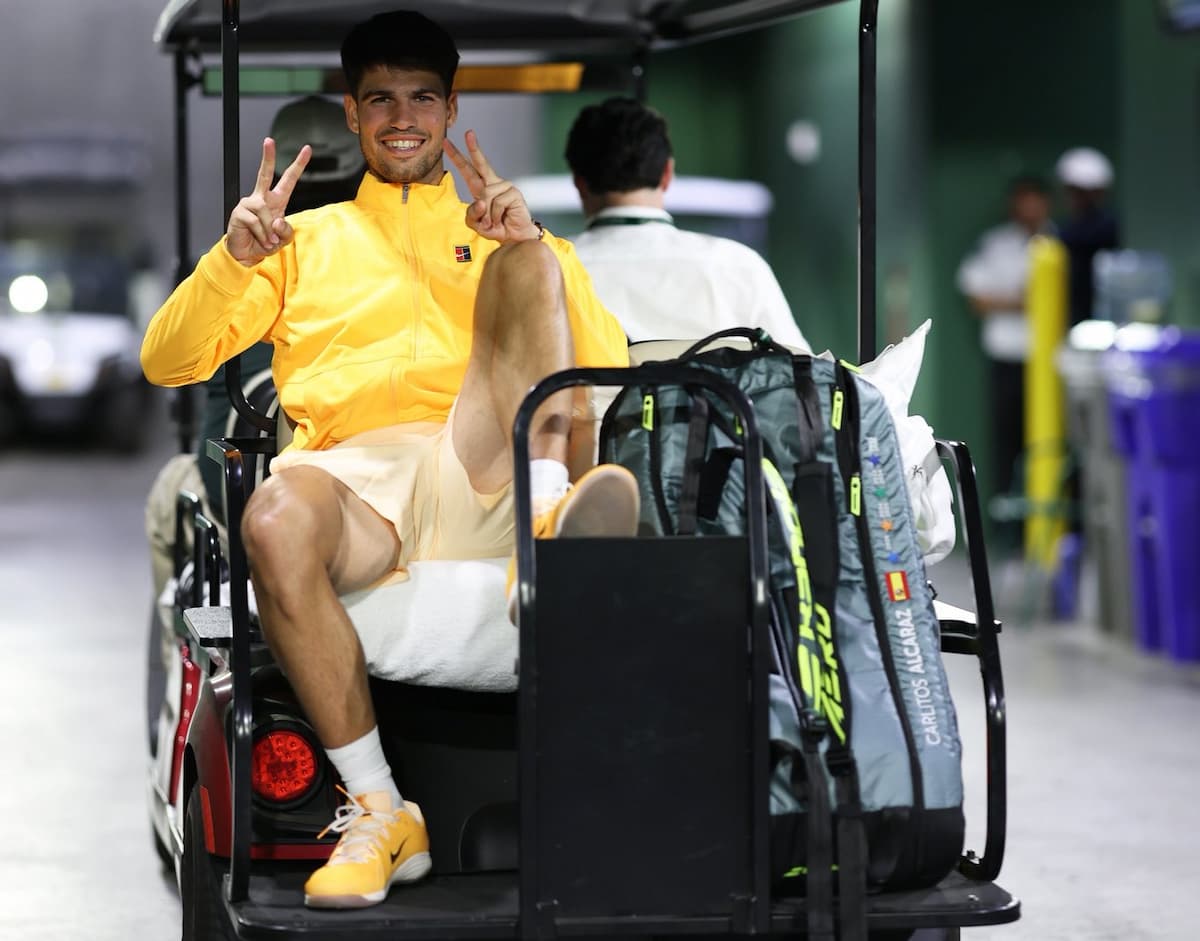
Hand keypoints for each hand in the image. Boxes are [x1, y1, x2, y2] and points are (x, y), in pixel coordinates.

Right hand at [225, 137, 311, 266]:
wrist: (246, 255)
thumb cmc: (265, 243)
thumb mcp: (284, 239)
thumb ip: (286, 231)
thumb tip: (277, 220)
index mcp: (276, 201)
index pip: (288, 180)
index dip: (298, 165)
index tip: (307, 150)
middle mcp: (261, 198)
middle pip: (264, 174)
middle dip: (267, 157)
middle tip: (269, 140)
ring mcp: (249, 204)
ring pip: (265, 211)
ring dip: (270, 231)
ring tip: (268, 240)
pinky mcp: (239, 213)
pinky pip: (256, 222)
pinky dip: (262, 235)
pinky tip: (261, 240)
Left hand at [444, 130, 540, 243]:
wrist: (515, 238)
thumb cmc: (495, 228)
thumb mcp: (476, 224)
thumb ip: (471, 214)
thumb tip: (481, 201)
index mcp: (481, 187)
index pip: (468, 169)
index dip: (457, 157)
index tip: (446, 143)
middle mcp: (493, 183)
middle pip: (481, 164)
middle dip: (474, 148)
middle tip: (468, 133)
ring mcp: (504, 186)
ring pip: (485, 197)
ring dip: (487, 214)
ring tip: (494, 221)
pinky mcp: (513, 193)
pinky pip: (496, 204)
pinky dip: (496, 216)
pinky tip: (503, 219)